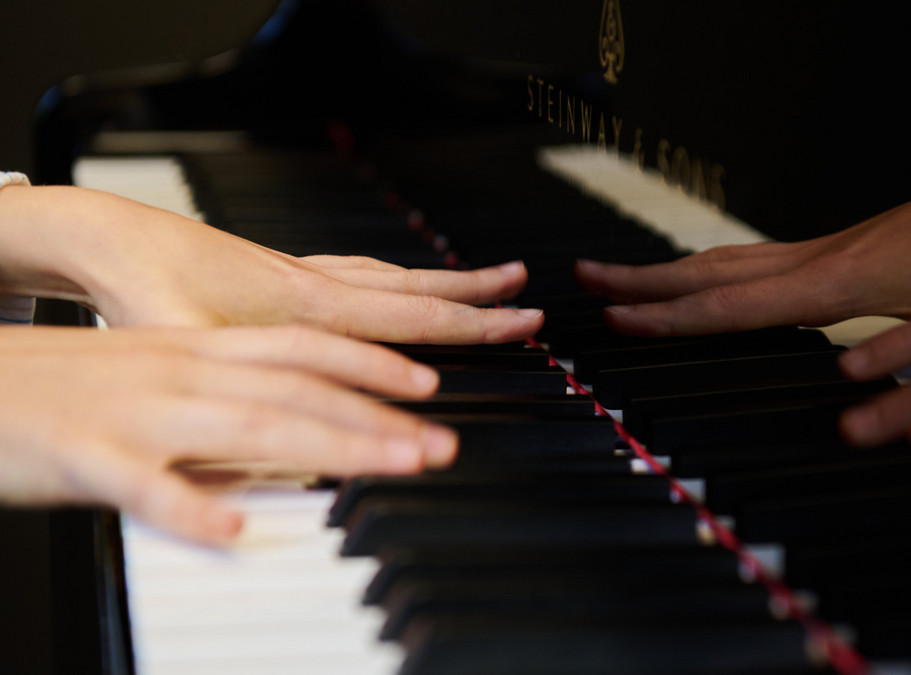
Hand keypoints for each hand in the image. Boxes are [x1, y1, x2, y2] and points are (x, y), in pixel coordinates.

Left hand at [0, 186, 542, 342]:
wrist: (114, 239)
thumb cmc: (146, 292)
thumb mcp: (188, 344)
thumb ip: (240, 381)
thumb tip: (285, 426)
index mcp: (308, 306)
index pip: (411, 318)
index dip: (472, 326)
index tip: (522, 325)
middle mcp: (318, 286)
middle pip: (418, 292)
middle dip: (480, 299)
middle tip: (531, 301)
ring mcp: (307, 276)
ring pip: (396, 276)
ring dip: (447, 282)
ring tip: (490, 282)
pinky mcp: (290, 275)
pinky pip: (367, 273)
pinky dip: (402, 279)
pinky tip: (402, 285)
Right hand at [0, 325, 455, 544]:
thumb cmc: (63, 383)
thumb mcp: (155, 371)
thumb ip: (224, 391)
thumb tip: (293, 424)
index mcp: (193, 351)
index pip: (300, 351)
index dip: (368, 365)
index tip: (426, 384)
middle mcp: (176, 373)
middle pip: (295, 391)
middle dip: (375, 418)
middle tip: (437, 444)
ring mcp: (133, 413)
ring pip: (247, 427)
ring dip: (329, 448)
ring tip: (391, 467)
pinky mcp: (81, 457)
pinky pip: (143, 487)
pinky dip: (190, 508)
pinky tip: (234, 530)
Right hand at [575, 168, 910, 335]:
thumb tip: (891, 415)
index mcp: (840, 281)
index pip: (740, 303)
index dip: (677, 317)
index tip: (622, 320)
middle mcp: (812, 260)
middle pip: (708, 272)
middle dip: (641, 282)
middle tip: (580, 281)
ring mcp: (810, 251)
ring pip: (718, 260)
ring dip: (659, 270)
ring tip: (604, 275)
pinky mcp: (816, 252)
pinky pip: (740, 260)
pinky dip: (696, 270)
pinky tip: (676, 280)